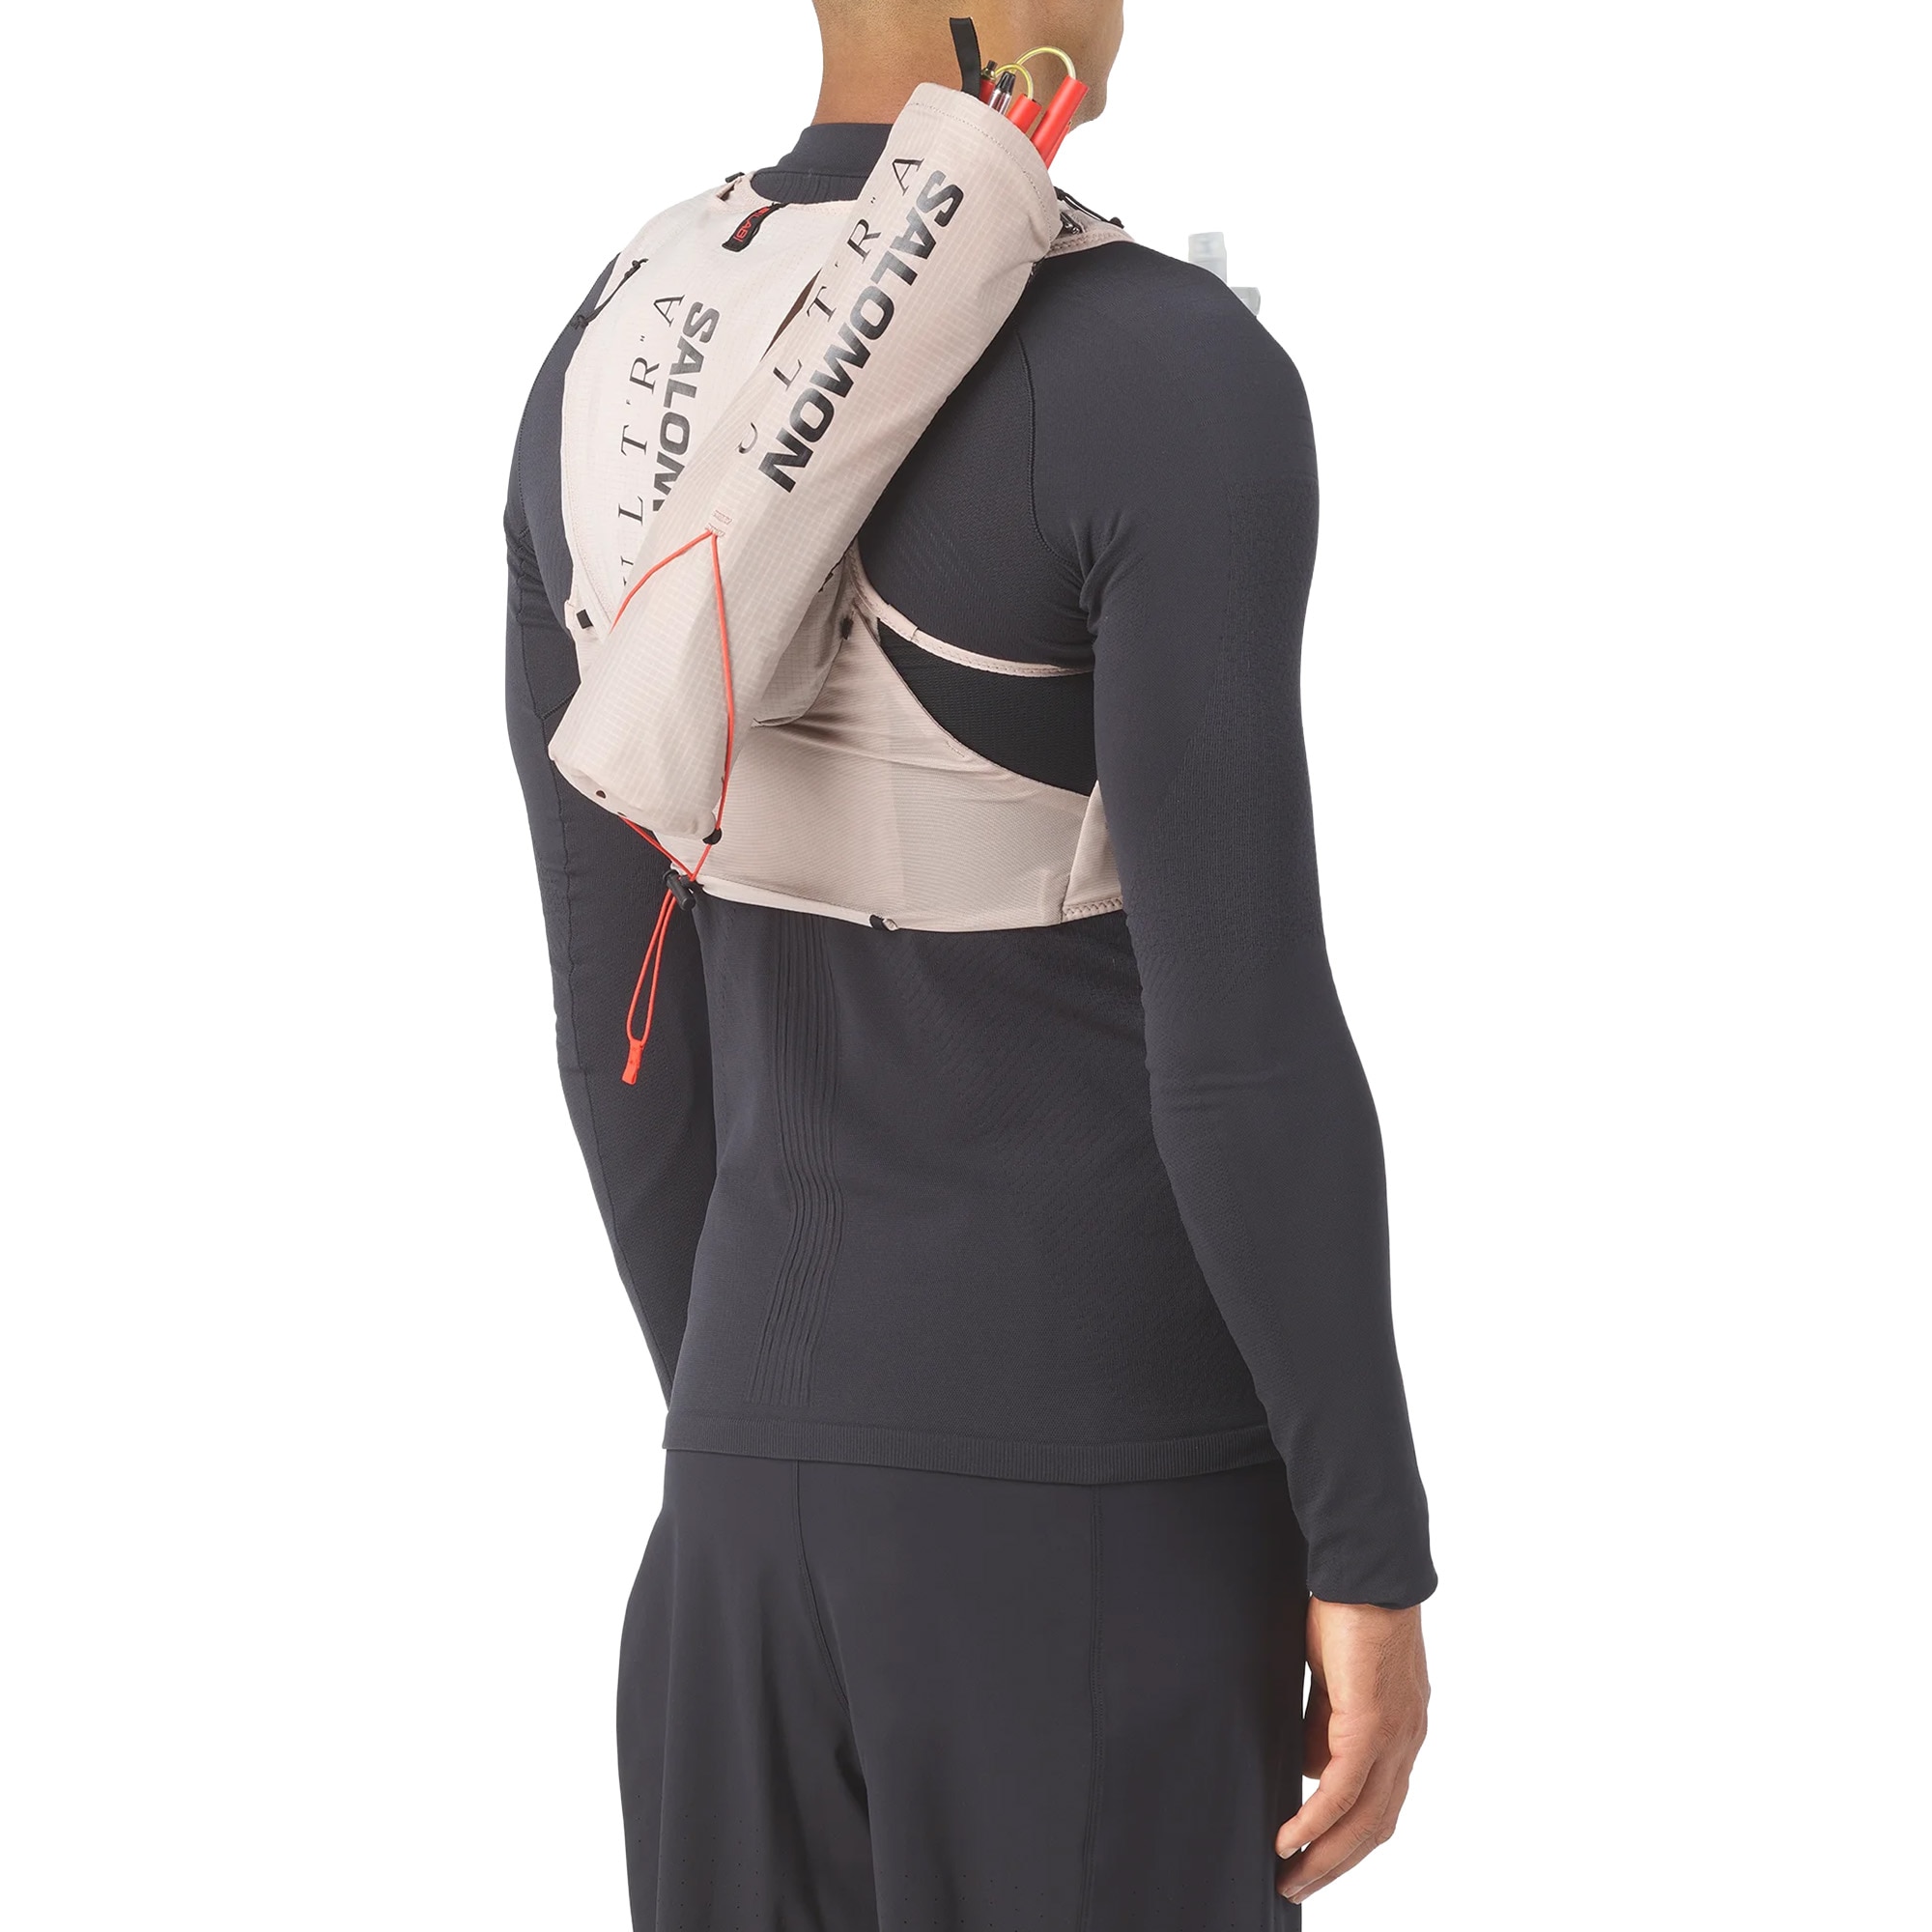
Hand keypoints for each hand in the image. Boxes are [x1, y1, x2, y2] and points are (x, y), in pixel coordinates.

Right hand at [1276, 1598, 1428, 1904]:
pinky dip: (1316, 1821)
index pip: (1381, 1805)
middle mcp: (1407, 1741)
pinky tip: (1289, 1839)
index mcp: (1402, 1730)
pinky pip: (1342, 1789)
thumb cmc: (1349, 1612)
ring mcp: (1394, 1735)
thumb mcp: (1337, 1680)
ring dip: (1326, 1856)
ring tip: (1291, 1878)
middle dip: (1337, 1864)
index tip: (1317, 1862)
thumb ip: (1328, 1723)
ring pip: (1363, 1819)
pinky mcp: (1371, 1722)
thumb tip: (1310, 1767)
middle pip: (1376, 1826)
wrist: (1367, 1570)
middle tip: (1298, 1888)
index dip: (1350, 1840)